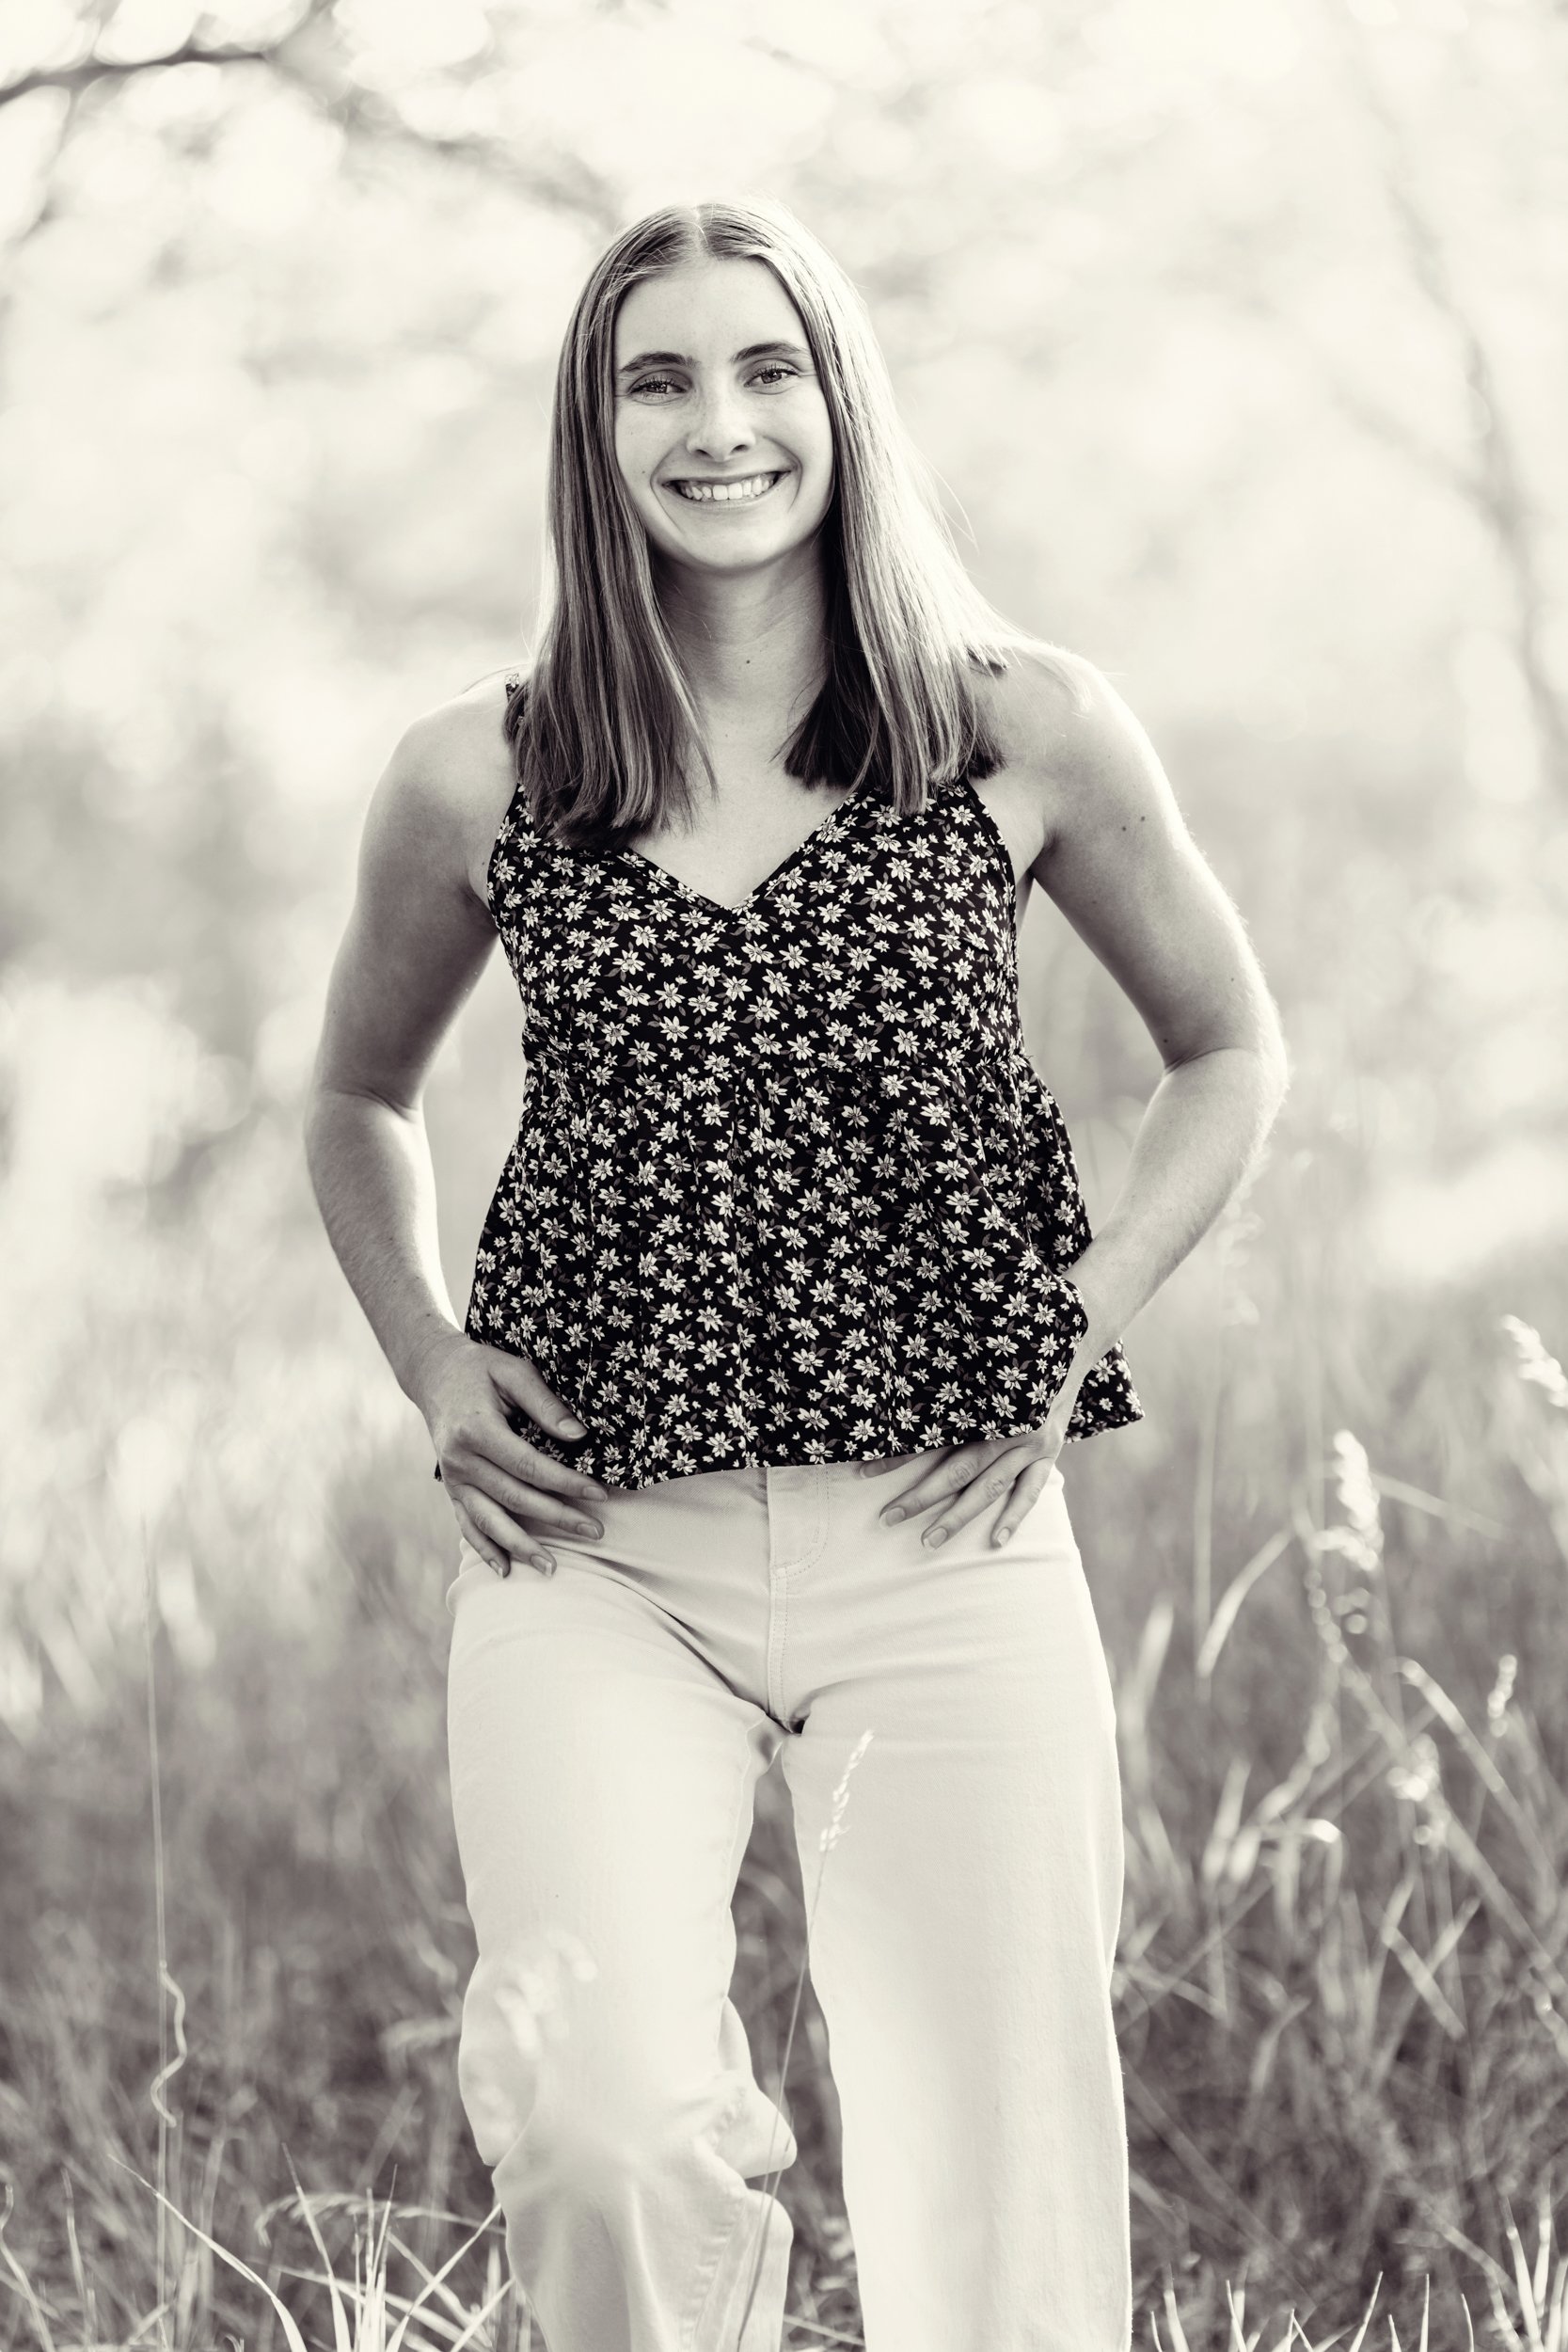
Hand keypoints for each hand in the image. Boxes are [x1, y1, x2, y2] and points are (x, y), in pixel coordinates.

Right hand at [413, 1332, 608, 1578]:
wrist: (433, 1373)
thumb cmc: (480, 1369)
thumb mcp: (513, 1372)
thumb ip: (545, 1403)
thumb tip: (578, 1435)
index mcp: (476, 1430)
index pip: (529, 1465)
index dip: (565, 1482)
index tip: (598, 1493)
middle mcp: (460, 1460)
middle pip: (515, 1497)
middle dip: (557, 1517)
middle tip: (595, 1531)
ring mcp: (453, 1478)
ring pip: (489, 1520)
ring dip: (521, 1546)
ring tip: (552, 1568)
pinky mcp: (451, 1488)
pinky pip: (467, 1524)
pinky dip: (485, 1549)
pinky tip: (505, 1570)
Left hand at [857, 1334, 1093, 1550]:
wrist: (1070, 1343)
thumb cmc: (1012, 1356)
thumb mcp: (979, 1365)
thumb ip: (949, 1388)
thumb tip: (899, 1403)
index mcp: (980, 1403)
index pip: (930, 1435)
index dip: (896, 1455)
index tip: (863, 1472)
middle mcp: (1004, 1426)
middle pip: (956, 1469)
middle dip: (921, 1497)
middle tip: (887, 1519)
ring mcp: (1029, 1443)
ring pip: (989, 1487)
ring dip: (958, 1516)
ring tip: (929, 1540)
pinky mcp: (1049, 1453)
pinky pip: (1030, 1491)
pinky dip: (1014, 1516)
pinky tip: (995, 1541)